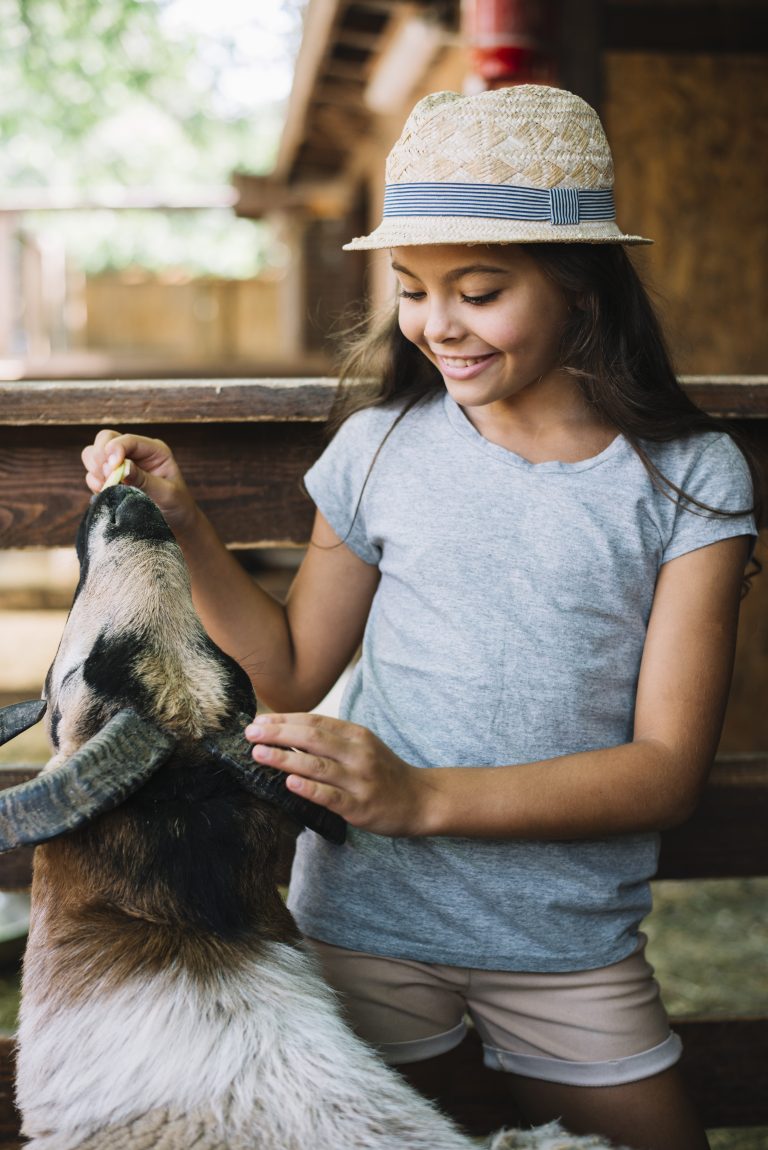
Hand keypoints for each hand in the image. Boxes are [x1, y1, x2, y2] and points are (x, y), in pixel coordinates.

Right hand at [81, 430, 196, 534]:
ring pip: (93, 454)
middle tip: (107, 478)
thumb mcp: (167, 493)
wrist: (176, 523)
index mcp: (154, 450)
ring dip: (95, 470)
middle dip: (100, 457)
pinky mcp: (112, 478)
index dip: (115, 449)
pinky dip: (94, 482)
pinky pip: (91, 474)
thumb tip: (122, 467)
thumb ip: (144, 479)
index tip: (111, 468)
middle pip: (105, 439)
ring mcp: (121, 464)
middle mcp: (136, 453)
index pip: (128, 439)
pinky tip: (106, 494)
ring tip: (108, 487)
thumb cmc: (177, 505)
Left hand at [245, 713, 431, 836]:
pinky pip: (330, 797)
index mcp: (356, 735)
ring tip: (259, 754)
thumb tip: (287, 733)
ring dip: (285, 759)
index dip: (284, 720)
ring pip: (317, 765)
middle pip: (312, 738)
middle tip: (250, 733)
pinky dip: (309, 789)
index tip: (258, 721)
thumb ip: (331, 740)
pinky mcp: (360, 806)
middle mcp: (358, 753)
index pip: (314, 721)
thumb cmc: (383, 772)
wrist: (420, 799)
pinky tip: (289, 784)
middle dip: (278, 733)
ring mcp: (359, 780)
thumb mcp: (362, 746)